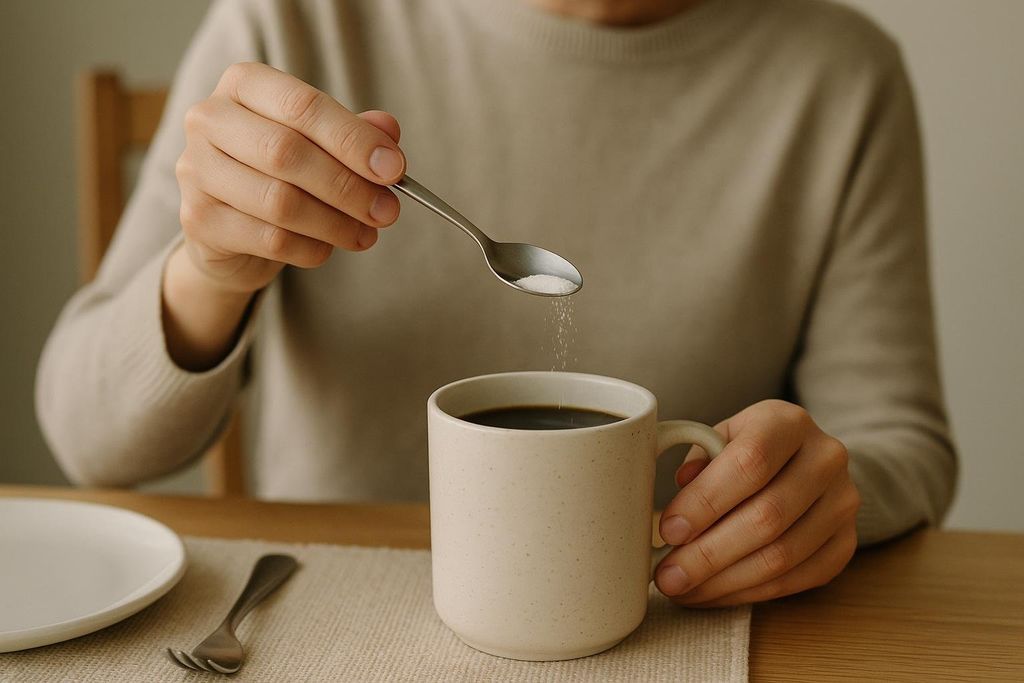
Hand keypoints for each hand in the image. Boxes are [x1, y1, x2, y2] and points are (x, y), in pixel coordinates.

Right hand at [174, 61, 405, 294]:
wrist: (229, 228)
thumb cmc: (279, 173)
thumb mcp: (320, 145)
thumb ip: (354, 134)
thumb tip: (388, 131)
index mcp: (244, 85)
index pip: (303, 106)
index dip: (353, 139)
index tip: (395, 169)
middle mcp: (209, 119)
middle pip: (288, 153)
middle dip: (348, 186)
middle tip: (388, 211)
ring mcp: (196, 170)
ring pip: (280, 202)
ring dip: (336, 223)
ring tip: (366, 233)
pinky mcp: (198, 219)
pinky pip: (270, 239)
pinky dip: (312, 248)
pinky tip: (328, 248)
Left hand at [654, 400, 860, 606]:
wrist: (811, 460)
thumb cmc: (751, 448)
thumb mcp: (722, 438)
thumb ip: (697, 464)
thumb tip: (676, 514)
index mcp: (788, 423)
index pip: (749, 463)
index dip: (705, 501)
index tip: (668, 530)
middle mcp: (825, 460)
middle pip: (766, 516)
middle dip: (708, 554)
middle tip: (668, 575)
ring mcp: (842, 503)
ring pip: (781, 556)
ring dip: (723, 581)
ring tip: (683, 590)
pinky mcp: (845, 544)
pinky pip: (795, 580)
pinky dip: (747, 593)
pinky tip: (713, 593)